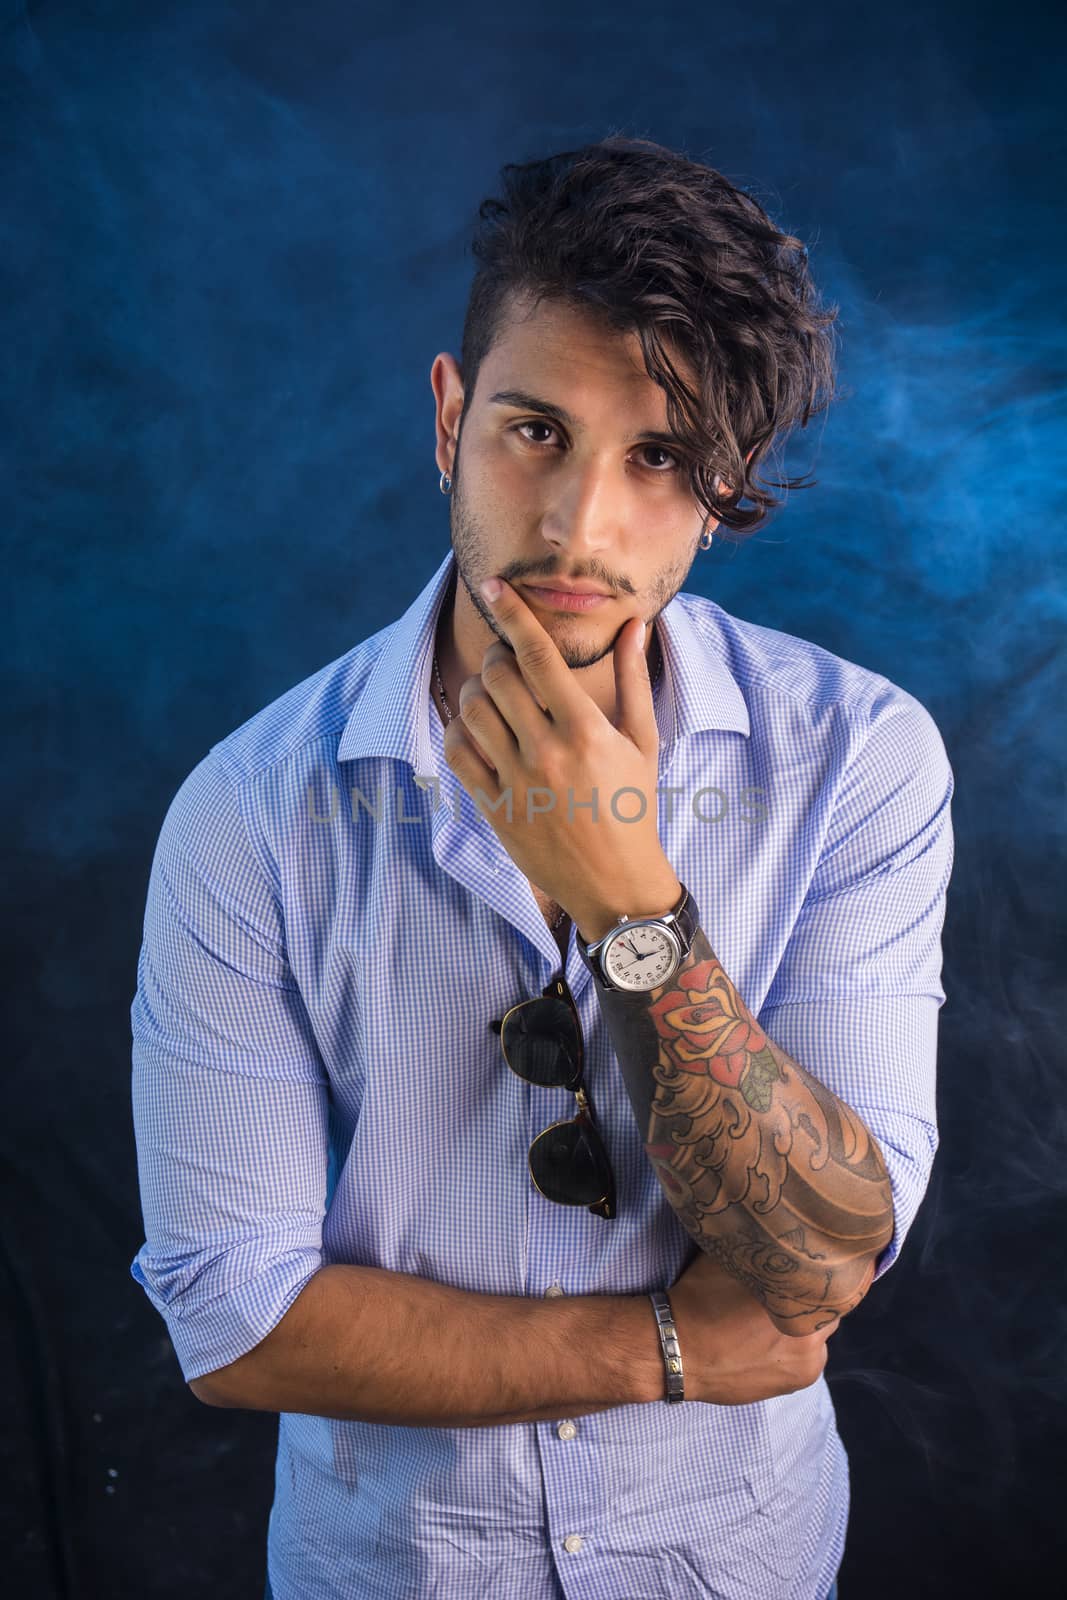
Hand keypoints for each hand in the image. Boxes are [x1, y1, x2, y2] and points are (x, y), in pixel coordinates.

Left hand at [441, 577, 679, 937]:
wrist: (616, 883)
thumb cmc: (635, 807)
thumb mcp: (643, 741)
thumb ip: (633, 679)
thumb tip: (636, 625)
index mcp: (585, 729)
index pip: (538, 656)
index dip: (512, 614)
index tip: (494, 587)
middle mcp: (548, 752)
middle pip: (497, 676)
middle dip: (497, 659)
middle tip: (509, 666)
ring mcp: (517, 781)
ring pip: (472, 710)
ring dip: (477, 693)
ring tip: (495, 700)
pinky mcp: (495, 808)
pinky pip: (458, 753)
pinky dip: (459, 731)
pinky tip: (477, 732)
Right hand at [667, 1247, 842, 1406]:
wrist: (678, 1351)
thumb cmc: (700, 1298)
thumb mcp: (728, 1259)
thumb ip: (759, 1250)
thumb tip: (776, 1230)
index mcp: (796, 1294)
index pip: (828, 1277)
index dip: (818, 1269)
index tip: (807, 1264)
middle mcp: (812, 1330)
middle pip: (828, 1306)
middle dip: (812, 1299)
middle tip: (790, 1291)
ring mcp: (809, 1360)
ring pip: (821, 1333)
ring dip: (807, 1325)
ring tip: (778, 1320)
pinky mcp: (800, 1380)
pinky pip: (811, 1357)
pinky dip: (799, 1349)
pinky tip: (774, 1342)